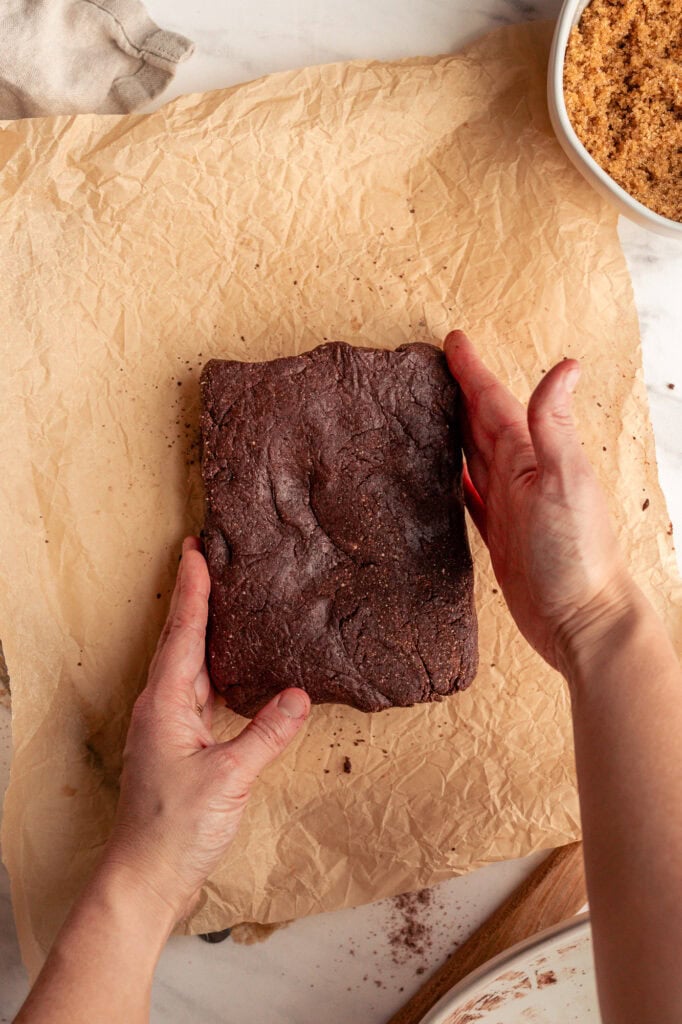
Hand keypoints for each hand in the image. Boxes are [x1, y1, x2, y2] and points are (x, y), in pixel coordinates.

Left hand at [102, 536, 310, 923]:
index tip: (195, 550)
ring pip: (191, 667)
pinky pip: (201, 694)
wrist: (147, 877)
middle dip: (195, 600)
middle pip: (182, 641)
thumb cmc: (176, 827)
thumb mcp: (229, 776)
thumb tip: (299, 695)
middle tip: (209, 559)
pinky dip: (217, 672)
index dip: (192, 591)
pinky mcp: (181, 746)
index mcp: (166, 704)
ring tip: (224, 601)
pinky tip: (236, 669)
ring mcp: (169, 727)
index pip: (182, 634)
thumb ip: (267, 734)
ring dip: (204, 633)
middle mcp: (163, 707)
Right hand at [444, 330, 634, 672]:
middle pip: (480, 425)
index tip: (453, 342)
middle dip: (457, 394)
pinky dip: (454, 479)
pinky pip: (469, 498)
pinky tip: (441, 473)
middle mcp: (520, 477)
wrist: (581, 620)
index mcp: (532, 458)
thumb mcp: (565, 481)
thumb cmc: (577, 554)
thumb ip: (554, 427)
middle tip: (427, 370)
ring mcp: (510, 507)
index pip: (495, 404)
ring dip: (453, 432)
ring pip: (472, 457)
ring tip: (426, 412)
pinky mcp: (500, 537)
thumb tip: (568, 365)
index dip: (473, 373)